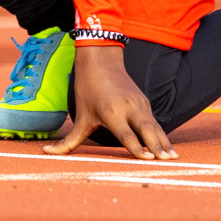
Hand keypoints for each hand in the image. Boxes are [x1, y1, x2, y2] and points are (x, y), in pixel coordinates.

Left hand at [44, 44, 176, 159]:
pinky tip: (168, 148)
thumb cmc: (87, 89)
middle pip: (147, 131)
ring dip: (164, 142)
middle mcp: (129, 109)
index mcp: (111, 113)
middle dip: (157, 147)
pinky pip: (155, 123)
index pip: (127, 134)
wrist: (101, 58)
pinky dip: (163, 135)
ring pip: (155, 127)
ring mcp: (140, 105)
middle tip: (167, 161)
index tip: (148, 159)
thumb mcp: (80, 116)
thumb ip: (68, 141)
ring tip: (174, 158)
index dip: (137, 148)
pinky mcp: (145, 103)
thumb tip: (46, 152)